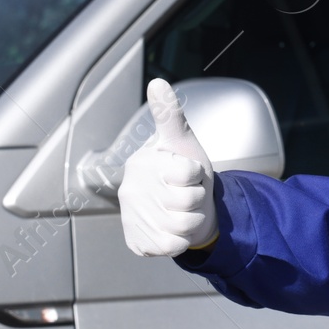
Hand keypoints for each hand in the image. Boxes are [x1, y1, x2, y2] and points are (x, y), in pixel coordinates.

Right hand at [117, 78, 218, 256]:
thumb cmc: (186, 174)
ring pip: (183, 225)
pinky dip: (182, 241)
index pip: (189, 173)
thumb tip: (158, 82)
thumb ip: (170, 116)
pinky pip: (172, 246)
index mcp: (141, 164)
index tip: (189, 175)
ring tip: (183, 213)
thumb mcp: (183, 143)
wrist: (189, 210)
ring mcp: (132, 218)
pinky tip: (175, 231)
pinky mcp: (138, 243)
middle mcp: (130, 191)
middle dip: (197, 199)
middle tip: (187, 195)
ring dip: (193, 221)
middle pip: (188, 201)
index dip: (198, 176)